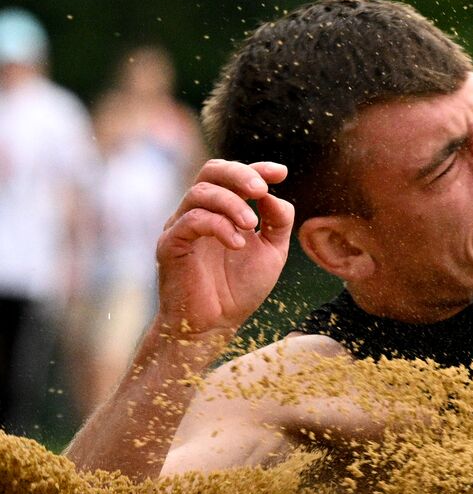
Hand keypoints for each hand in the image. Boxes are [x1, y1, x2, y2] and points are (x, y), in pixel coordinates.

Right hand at [153, 159, 293, 344]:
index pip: (233, 176)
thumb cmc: (239, 288)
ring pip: (200, 193)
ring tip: (251, 226)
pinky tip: (237, 244)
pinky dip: (217, 225)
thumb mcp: (272, 252)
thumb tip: (275, 195)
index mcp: (222, 210)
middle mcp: (199, 212)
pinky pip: (189, 221)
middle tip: (261, 190)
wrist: (215, 325)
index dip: (256, 168)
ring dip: (231, 203)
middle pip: (211, 172)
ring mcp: (181, 226)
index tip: (281, 173)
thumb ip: (278, 222)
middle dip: (240, 175)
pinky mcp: (170, 245)